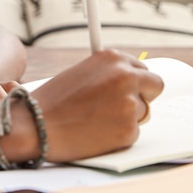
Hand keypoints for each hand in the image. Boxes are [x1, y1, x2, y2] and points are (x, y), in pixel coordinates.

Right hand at [31, 49, 163, 162]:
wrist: (37, 124)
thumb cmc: (54, 100)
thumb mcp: (82, 73)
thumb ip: (108, 74)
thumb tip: (130, 80)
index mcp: (112, 57)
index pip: (143, 68)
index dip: (135, 80)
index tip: (129, 88)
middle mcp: (125, 76)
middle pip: (155, 85)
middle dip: (143, 95)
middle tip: (124, 105)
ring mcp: (130, 104)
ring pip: (143, 112)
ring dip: (127, 117)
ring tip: (97, 119)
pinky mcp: (129, 130)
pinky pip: (133, 133)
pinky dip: (118, 135)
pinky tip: (95, 132)